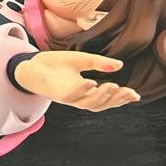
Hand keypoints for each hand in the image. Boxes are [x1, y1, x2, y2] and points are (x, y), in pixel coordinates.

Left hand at [13, 50, 139, 111]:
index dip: (121, 99)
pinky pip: (70, 96)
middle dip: (115, 100)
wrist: (30, 65)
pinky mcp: (55, 94)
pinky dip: (81, 90)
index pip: (106, 99)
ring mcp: (67, 97)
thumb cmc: (55, 64)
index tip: (136, 95)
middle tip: (128, 92)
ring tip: (114, 85)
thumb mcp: (81, 60)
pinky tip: (91, 82)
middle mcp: (78, 97)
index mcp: (85, 91)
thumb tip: (120, 66)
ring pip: (87, 104)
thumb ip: (99, 63)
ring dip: (101, 96)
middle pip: (100, 105)